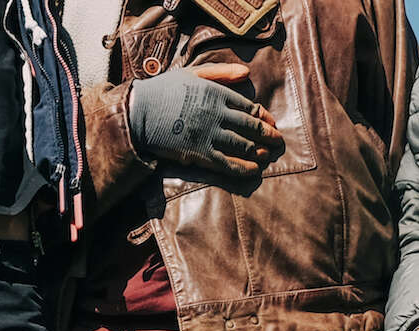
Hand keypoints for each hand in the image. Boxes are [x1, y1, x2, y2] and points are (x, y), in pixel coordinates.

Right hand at [126, 63, 282, 180]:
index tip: (271, 123)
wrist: (140, 111)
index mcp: (217, 93)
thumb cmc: (164, 90)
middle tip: (279, 141)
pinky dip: (243, 167)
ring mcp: (210, 134)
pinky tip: (254, 170)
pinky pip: (227, 163)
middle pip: (250, 126)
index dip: (263, 117)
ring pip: (242, 144)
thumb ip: (221, 72)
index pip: (248, 106)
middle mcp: (218, 114)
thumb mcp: (193, 73)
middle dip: (267, 135)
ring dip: (259, 151)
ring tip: (268, 155)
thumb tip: (246, 72)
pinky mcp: (200, 153)